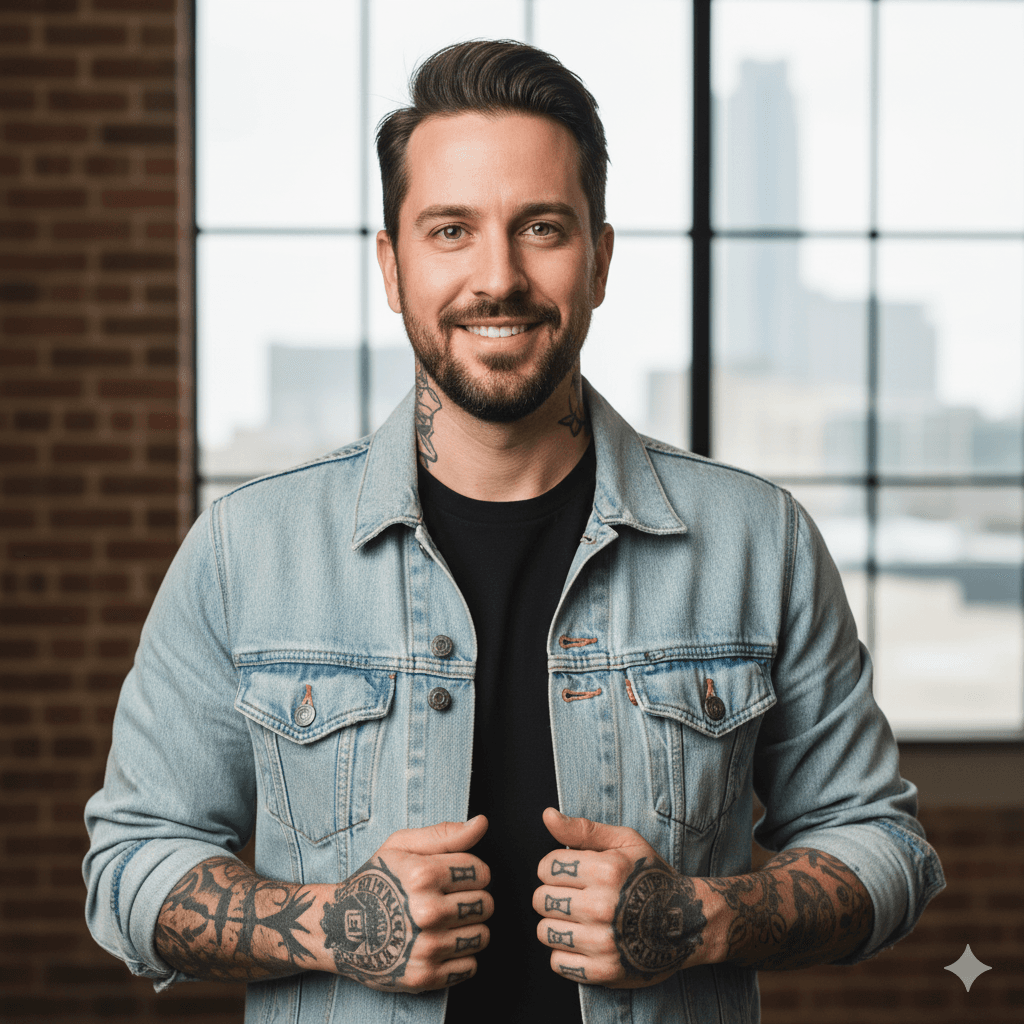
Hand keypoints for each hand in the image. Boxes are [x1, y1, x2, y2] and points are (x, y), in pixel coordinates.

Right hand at [319, 815, 491, 992]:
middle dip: (472, 899)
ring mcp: (426, 948)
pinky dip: (460, 957)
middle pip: (485, 904)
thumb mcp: (401, 845)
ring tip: (445, 923)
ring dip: (469, 929)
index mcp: (423, 876)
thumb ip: (445, 834)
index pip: (480, 872)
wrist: (339, 930)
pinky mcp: (425, 977)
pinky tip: (439, 945)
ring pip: (482, 936)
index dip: (471, 872)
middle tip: (448, 901)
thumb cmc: (375, 882)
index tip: (455, 878)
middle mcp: (427, 912)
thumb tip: (482, 823)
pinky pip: (470, 966)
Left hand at [533, 808, 708, 987]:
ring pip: (545, 931)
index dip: (555, 867)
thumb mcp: (624, 842)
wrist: (686, 922)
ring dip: (556, 924)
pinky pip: (558, 962)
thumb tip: (548, 815)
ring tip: (576, 918)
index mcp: (607, 872)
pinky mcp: (604, 971)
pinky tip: (582, 940)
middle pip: (542, 900)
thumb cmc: (650, 876)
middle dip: (553, 894)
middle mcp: (603, 908)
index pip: (547, 867)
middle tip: (574, 895)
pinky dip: (565, 952)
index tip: (570, 872)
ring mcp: (603, 943)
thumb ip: (583, 829)